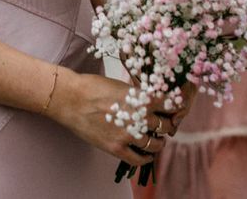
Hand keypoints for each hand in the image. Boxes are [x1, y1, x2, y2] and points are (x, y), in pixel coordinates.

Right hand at [45, 70, 166, 165]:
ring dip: (158, 143)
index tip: (174, 109)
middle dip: (167, 126)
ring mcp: (128, 134)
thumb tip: (151, 102)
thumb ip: (138, 96)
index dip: (175, 108)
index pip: (170, 105)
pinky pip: (139, 159)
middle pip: (166, 126)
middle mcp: (138, 116)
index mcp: (140, 97)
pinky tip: (147, 154)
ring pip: (156, 144)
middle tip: (164, 126)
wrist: (71, 99)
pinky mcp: (116, 148)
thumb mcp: (121, 85)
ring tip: (155, 140)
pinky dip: (146, 158)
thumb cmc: (93, 87)